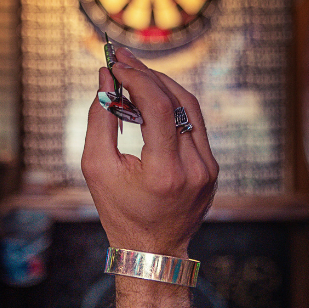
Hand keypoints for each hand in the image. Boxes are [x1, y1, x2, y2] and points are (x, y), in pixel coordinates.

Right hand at [82, 47, 217, 257]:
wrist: (154, 250)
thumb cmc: (119, 211)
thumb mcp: (97, 168)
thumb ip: (100, 119)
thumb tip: (106, 79)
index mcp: (166, 173)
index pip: (160, 108)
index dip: (137, 79)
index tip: (116, 65)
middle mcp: (195, 168)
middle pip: (176, 101)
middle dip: (146, 74)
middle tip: (121, 58)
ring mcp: (208, 167)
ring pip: (189, 106)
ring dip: (161, 84)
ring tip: (134, 71)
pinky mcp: (211, 166)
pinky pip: (193, 122)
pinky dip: (172, 104)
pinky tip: (150, 95)